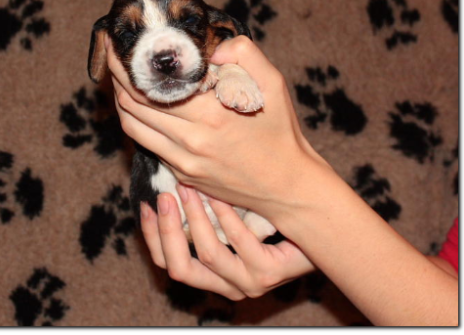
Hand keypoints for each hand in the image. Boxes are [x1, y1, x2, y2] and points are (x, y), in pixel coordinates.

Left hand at [108, 36, 332, 227]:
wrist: (285, 185)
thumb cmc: (280, 132)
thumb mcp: (273, 84)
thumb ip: (244, 54)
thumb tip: (210, 47)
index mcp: (210, 114)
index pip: (150, 84)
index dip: (125, 60)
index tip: (116, 40)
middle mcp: (190, 139)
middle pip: (132, 103)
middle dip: (117, 75)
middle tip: (114, 54)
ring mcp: (183, 161)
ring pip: (133, 126)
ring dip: (121, 100)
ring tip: (121, 79)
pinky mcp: (182, 174)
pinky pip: (147, 144)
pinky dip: (137, 123)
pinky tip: (140, 107)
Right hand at [141, 186, 314, 300]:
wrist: (317, 232)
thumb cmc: (268, 219)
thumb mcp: (228, 215)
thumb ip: (202, 208)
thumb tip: (170, 178)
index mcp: (212, 276)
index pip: (168, 263)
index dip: (152, 234)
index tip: (146, 203)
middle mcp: (225, 286)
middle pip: (179, 268)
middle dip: (168, 228)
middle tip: (165, 195)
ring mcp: (247, 283)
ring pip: (206, 254)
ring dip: (195, 216)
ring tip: (189, 187)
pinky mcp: (267, 274)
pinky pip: (237, 241)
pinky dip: (225, 215)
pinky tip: (220, 192)